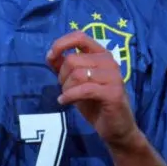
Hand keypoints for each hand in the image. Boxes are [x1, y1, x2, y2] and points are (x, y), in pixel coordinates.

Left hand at [46, 31, 142, 148]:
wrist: (116, 128)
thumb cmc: (95, 103)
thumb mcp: (76, 82)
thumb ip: (65, 67)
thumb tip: (50, 55)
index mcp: (101, 54)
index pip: (80, 37)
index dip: (61, 44)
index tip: (50, 57)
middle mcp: (109, 61)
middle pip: (73, 60)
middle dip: (62, 76)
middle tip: (65, 89)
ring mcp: (113, 76)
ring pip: (77, 74)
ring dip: (66, 88)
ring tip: (68, 97)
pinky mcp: (113, 92)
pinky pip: (84, 89)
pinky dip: (70, 96)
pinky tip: (64, 102)